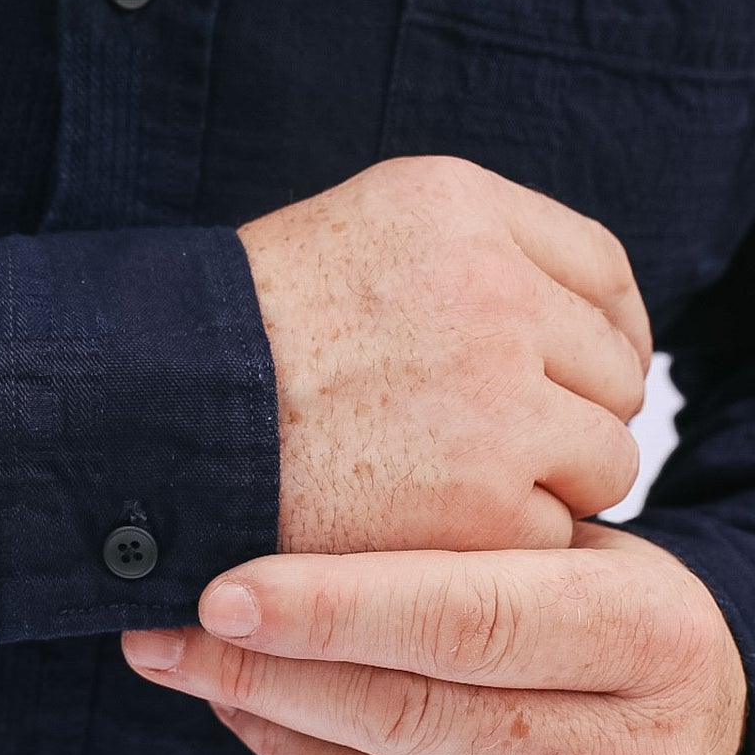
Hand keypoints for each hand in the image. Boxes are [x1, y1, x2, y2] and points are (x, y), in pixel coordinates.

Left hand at [119, 523, 746, 754]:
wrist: (716, 727)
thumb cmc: (598, 613)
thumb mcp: (567, 550)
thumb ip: (453, 548)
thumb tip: (263, 547)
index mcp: (650, 633)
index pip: (462, 620)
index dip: (327, 608)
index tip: (218, 594)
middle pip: (409, 717)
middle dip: (264, 673)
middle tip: (164, 636)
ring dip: (277, 736)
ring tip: (213, 681)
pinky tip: (287, 751)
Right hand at [237, 156, 653, 553]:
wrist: (139, 415)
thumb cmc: (230, 338)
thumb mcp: (351, 235)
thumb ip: (464, 256)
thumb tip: (574, 317)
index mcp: (460, 209)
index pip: (603, 271)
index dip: (606, 331)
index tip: (584, 372)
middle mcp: (492, 293)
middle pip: (615, 371)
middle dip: (570, 414)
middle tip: (498, 449)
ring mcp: (493, 400)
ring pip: (603, 459)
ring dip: (546, 483)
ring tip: (452, 493)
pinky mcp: (480, 504)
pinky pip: (549, 532)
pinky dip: (495, 545)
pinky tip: (423, 532)